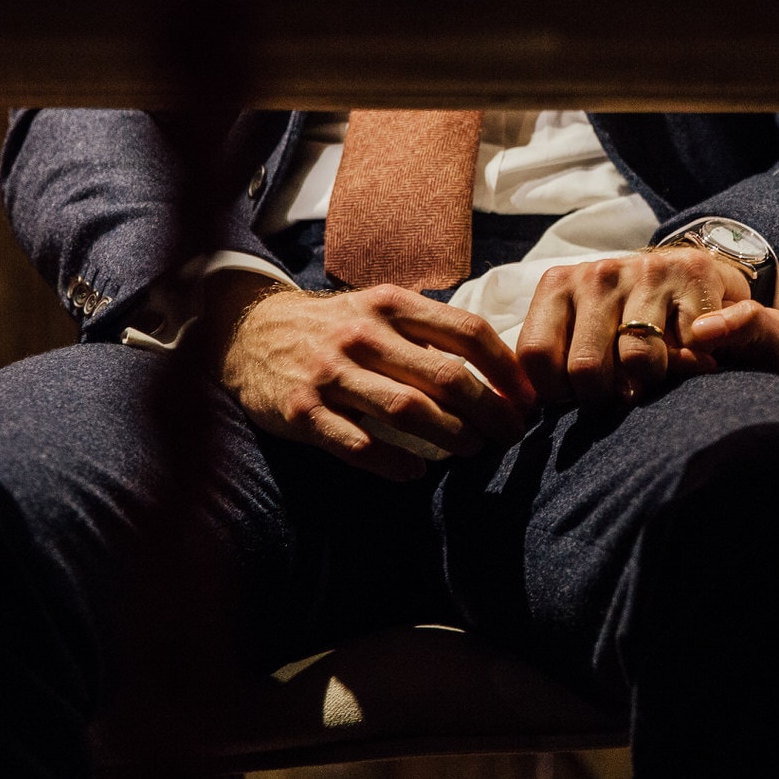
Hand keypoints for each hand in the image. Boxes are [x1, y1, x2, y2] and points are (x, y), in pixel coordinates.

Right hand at [214, 277, 535, 481]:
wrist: (250, 333)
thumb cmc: (334, 327)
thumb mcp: (380, 309)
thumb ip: (430, 330)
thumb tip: (498, 368)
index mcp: (391, 305)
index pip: (467, 332)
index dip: (507, 370)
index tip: (529, 398)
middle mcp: (363, 335)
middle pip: (446, 376)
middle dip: (489, 410)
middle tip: (510, 434)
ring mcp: (331, 374)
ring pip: (407, 410)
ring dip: (450, 437)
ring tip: (472, 450)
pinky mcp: (302, 412)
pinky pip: (357, 444)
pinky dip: (392, 463)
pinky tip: (415, 473)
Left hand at [516, 247, 750, 406]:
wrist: (686, 273)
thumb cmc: (624, 313)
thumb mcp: (580, 327)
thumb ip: (556, 360)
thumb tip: (533, 409)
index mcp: (558, 284)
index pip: (535, 354)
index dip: (555, 391)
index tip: (574, 395)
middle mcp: (598, 273)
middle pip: (585, 368)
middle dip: (604, 397)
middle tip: (619, 392)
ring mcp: (646, 272)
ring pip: (638, 361)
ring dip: (650, 379)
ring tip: (653, 369)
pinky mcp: (691, 276)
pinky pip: (688, 348)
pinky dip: (692, 362)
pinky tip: (688, 348)